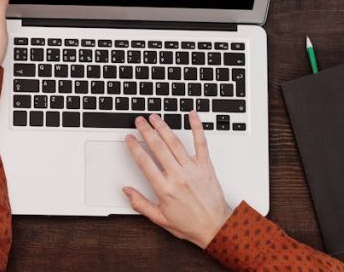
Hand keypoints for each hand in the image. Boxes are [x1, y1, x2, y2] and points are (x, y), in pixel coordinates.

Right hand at [123, 112, 232, 248]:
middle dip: (146, 131)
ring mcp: (193, 169)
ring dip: (163, 127)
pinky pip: (201, 143)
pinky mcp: (206, 166)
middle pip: (158, 147)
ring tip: (155, 117)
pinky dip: (197, 128)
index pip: (145, 162)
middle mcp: (178, 176)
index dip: (135, 147)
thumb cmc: (190, 224)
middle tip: (139, 121)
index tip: (129, 138)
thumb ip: (140, 204)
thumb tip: (127, 191)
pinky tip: (192, 116)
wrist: (216, 227)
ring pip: (175, 143)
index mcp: (164, 188)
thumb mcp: (160, 218)